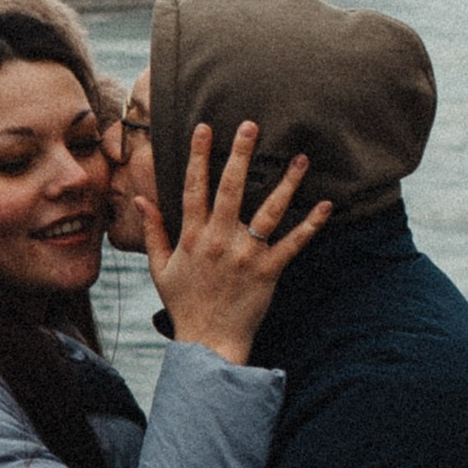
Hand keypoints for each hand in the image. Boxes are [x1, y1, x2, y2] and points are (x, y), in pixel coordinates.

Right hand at [139, 119, 331, 362]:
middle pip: (230, 189)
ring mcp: (246, 255)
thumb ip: (154, 231)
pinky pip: (292, 244)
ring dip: (286, 184)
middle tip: (251, 126)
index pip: (194, 188)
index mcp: (193, 237)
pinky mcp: (268, 272)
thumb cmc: (184, 304)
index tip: (204, 128)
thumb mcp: (160, 267)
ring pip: (268, 212)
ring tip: (300, 158)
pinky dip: (310, 225)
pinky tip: (326, 205)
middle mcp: (219, 240)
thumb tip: (141, 199)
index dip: (199, 156)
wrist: (208, 341)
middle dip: (240, 155)